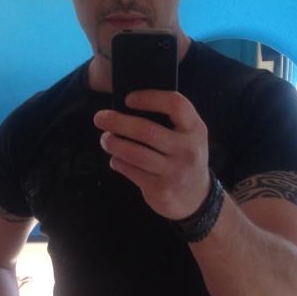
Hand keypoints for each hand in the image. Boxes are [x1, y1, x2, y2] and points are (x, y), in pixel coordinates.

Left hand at [94, 91, 210, 219]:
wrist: (196, 197)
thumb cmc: (184, 157)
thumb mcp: (188, 136)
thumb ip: (168, 121)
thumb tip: (127, 110)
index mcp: (195, 129)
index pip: (175, 105)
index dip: (149, 98)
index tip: (128, 99)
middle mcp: (187, 150)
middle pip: (147, 131)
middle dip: (119, 122)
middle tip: (100, 118)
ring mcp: (174, 172)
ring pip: (136, 154)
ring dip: (114, 144)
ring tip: (105, 139)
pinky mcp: (161, 189)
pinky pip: (132, 172)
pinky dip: (119, 163)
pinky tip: (116, 159)